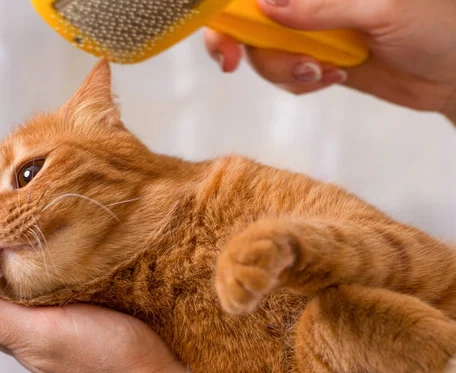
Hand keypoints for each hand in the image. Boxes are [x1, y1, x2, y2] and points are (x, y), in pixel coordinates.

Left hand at [0, 220, 280, 372]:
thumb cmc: (98, 359)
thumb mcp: (38, 336)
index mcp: (9, 316)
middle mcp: (28, 305)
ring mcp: (56, 296)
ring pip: (19, 258)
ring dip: (1, 232)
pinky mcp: (85, 287)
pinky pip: (51, 259)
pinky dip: (38, 237)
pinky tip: (42, 222)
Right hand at [204, 0, 455, 122]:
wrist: (454, 75)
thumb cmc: (436, 26)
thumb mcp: (380, 9)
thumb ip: (322, 6)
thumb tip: (265, 5)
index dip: (230, 7)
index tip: (222, 31)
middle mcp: (309, 4)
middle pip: (250, 20)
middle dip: (243, 43)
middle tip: (235, 63)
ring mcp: (312, 32)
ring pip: (265, 52)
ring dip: (282, 69)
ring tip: (320, 72)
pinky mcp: (317, 61)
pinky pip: (286, 75)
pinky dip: (300, 83)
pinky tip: (330, 78)